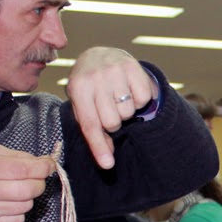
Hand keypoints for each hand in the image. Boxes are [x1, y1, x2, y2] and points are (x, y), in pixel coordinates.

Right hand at [0, 145, 55, 221]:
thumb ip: (17, 157)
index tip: (49, 166)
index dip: (42, 168)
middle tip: (35, 180)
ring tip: (11, 193)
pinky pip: (18, 221)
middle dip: (38, 184)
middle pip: (29, 189)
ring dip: (26, 198)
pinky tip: (4, 206)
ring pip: (26, 205)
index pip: (23, 169)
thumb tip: (46, 163)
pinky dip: (18, 213)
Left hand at [66, 47, 157, 168]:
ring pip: (129, 111)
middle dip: (113, 122)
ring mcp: (114, 70)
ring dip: (126, 110)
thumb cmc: (89, 89)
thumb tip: (107, 160)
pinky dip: (139, 99)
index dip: (99, 146)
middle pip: (113, 122)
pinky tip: (129, 89)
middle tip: (108, 108)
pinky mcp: (132, 66)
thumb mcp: (83, 107)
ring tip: (118, 96)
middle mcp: (95, 77)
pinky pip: (143, 99)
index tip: (107, 165)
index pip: (90, 124)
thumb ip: (94, 132)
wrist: (99, 56)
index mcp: (78, 88)